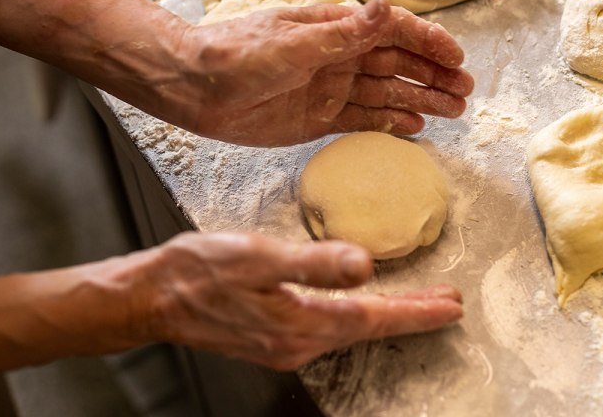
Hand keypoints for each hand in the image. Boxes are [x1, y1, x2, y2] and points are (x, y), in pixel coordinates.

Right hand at [143, 231, 462, 370]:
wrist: (152, 297)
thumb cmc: (199, 273)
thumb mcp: (259, 257)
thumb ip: (314, 264)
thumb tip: (364, 267)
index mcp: (301, 323)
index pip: (374, 318)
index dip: (416, 311)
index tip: (450, 306)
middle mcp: (298, 342)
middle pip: (369, 328)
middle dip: (412, 315)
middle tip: (447, 306)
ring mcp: (284, 344)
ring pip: (352, 329)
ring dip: (387, 315)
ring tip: (417, 303)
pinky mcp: (272, 337)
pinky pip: (330, 328)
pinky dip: (357, 316)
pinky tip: (360, 305)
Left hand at [173, 0, 473, 145]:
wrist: (193, 88)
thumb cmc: (237, 55)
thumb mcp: (292, 42)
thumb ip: (343, 33)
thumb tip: (385, 6)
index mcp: (334, 30)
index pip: (392, 31)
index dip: (428, 42)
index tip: (457, 57)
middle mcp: (338, 58)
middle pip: (398, 64)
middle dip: (433, 75)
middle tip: (466, 91)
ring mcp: (330, 89)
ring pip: (387, 93)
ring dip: (420, 100)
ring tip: (454, 110)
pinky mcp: (318, 118)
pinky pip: (364, 119)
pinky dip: (390, 122)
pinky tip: (416, 126)